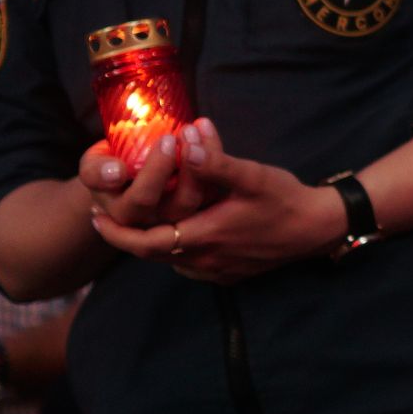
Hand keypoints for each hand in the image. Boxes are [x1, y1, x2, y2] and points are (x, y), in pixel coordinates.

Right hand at [78, 130, 208, 227]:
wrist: (122, 177)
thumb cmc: (106, 170)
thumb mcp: (91, 169)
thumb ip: (96, 172)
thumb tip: (116, 174)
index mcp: (126, 213)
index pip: (143, 199)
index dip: (157, 172)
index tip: (167, 139)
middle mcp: (156, 220)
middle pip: (180, 202)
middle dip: (188, 163)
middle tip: (187, 130)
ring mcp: (179, 215)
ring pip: (203, 195)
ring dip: (206, 159)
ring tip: (197, 128)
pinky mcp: (199, 205)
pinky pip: (215, 187)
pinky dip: (215, 157)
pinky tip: (206, 129)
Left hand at [90, 117, 345, 282]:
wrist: (318, 228)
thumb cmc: (286, 199)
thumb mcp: (254, 175)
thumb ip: (216, 162)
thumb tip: (185, 140)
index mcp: (205, 235)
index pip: (144, 242)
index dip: (116, 232)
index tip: (94, 217)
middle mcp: (205, 259)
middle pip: (150, 254)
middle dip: (124, 236)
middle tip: (103, 217)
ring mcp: (217, 269)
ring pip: (169, 259)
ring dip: (149, 241)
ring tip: (137, 220)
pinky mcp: (230, 273)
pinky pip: (190, 264)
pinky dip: (173, 249)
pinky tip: (177, 232)